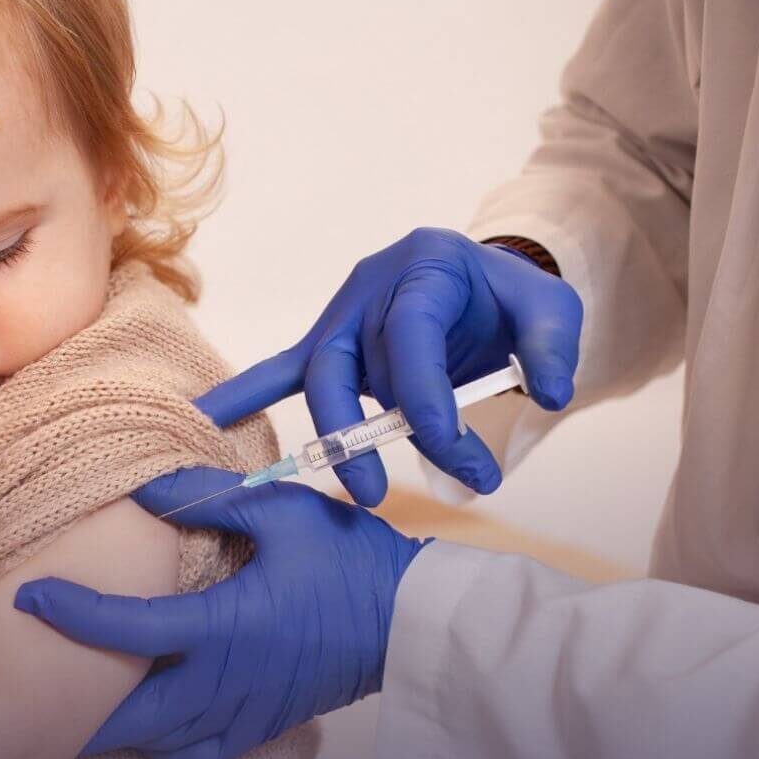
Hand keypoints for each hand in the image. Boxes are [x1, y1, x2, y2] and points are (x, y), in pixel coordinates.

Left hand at [14, 466, 428, 758]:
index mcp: (226, 626)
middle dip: (78, 711)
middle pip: (134, 714)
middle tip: (33, 699)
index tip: (30, 599)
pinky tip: (155, 727)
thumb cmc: (350, 561)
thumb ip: (210, 499)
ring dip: (119, 731)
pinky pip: (202, 754)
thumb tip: (144, 490)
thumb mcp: (283, 512)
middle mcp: (229, 680)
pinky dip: (167, 747)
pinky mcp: (267, 723)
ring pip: (164, 741)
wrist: (414, 620)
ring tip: (82, 713)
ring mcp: (248, 709)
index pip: (130, 628)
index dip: (73, 615)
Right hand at [194, 227, 581, 503]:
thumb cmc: (508, 300)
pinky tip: (205, 417)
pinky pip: (280, 370)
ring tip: (363, 492)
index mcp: (427, 266)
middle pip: (351, 363)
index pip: (412, 335)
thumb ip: (552, 346)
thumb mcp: (550, 309)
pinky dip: (242, 395)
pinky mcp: (326, 345)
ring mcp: (342, 317)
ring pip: (319, 377)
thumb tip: (546, 394)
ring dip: (335, 437)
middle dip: (370, 432)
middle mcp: (373, 287)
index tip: (453, 449)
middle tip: (399, 491)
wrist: (480, 287)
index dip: (426, 396)